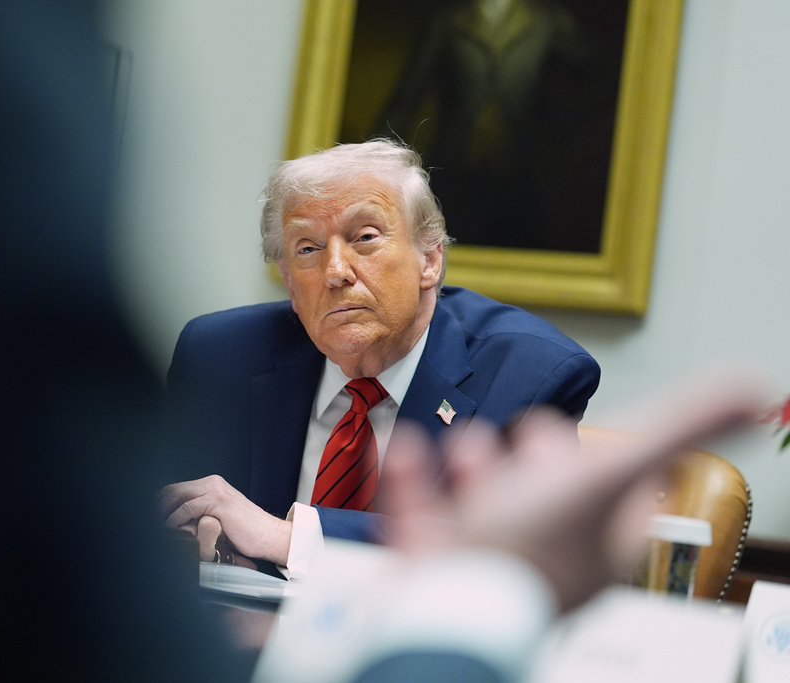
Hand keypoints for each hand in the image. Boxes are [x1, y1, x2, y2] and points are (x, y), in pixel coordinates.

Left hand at [159, 474, 292, 565]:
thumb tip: (178, 523)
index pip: (177, 489)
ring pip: (177, 496)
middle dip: (157, 506)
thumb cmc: (247, 532)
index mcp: (212, 484)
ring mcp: (215, 489)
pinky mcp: (218, 501)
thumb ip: (201, 514)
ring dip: (163, 513)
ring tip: (155, 526)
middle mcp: (213, 483)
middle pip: (173, 489)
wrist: (269, 535)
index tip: (150, 516)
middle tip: (147, 521)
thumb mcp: (219, 518)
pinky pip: (188, 508)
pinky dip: (175, 519)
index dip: (160, 502)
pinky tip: (170, 529)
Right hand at [378, 372, 768, 611]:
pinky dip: (417, 480)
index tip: (594, 436)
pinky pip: (426, 516)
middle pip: (548, 501)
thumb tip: (753, 390)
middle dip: (535, 460)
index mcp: (594, 542)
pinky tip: (409, 447)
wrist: (449, 605)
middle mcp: (545, 555)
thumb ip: (677, 429)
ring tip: (471, 443)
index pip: (611, 495)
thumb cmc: (528, 551)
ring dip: (477, 468)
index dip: (603, 459)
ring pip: (487, 510)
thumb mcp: (607, 474)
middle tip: (530, 432)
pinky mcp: (434, 563)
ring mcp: (488, 561)